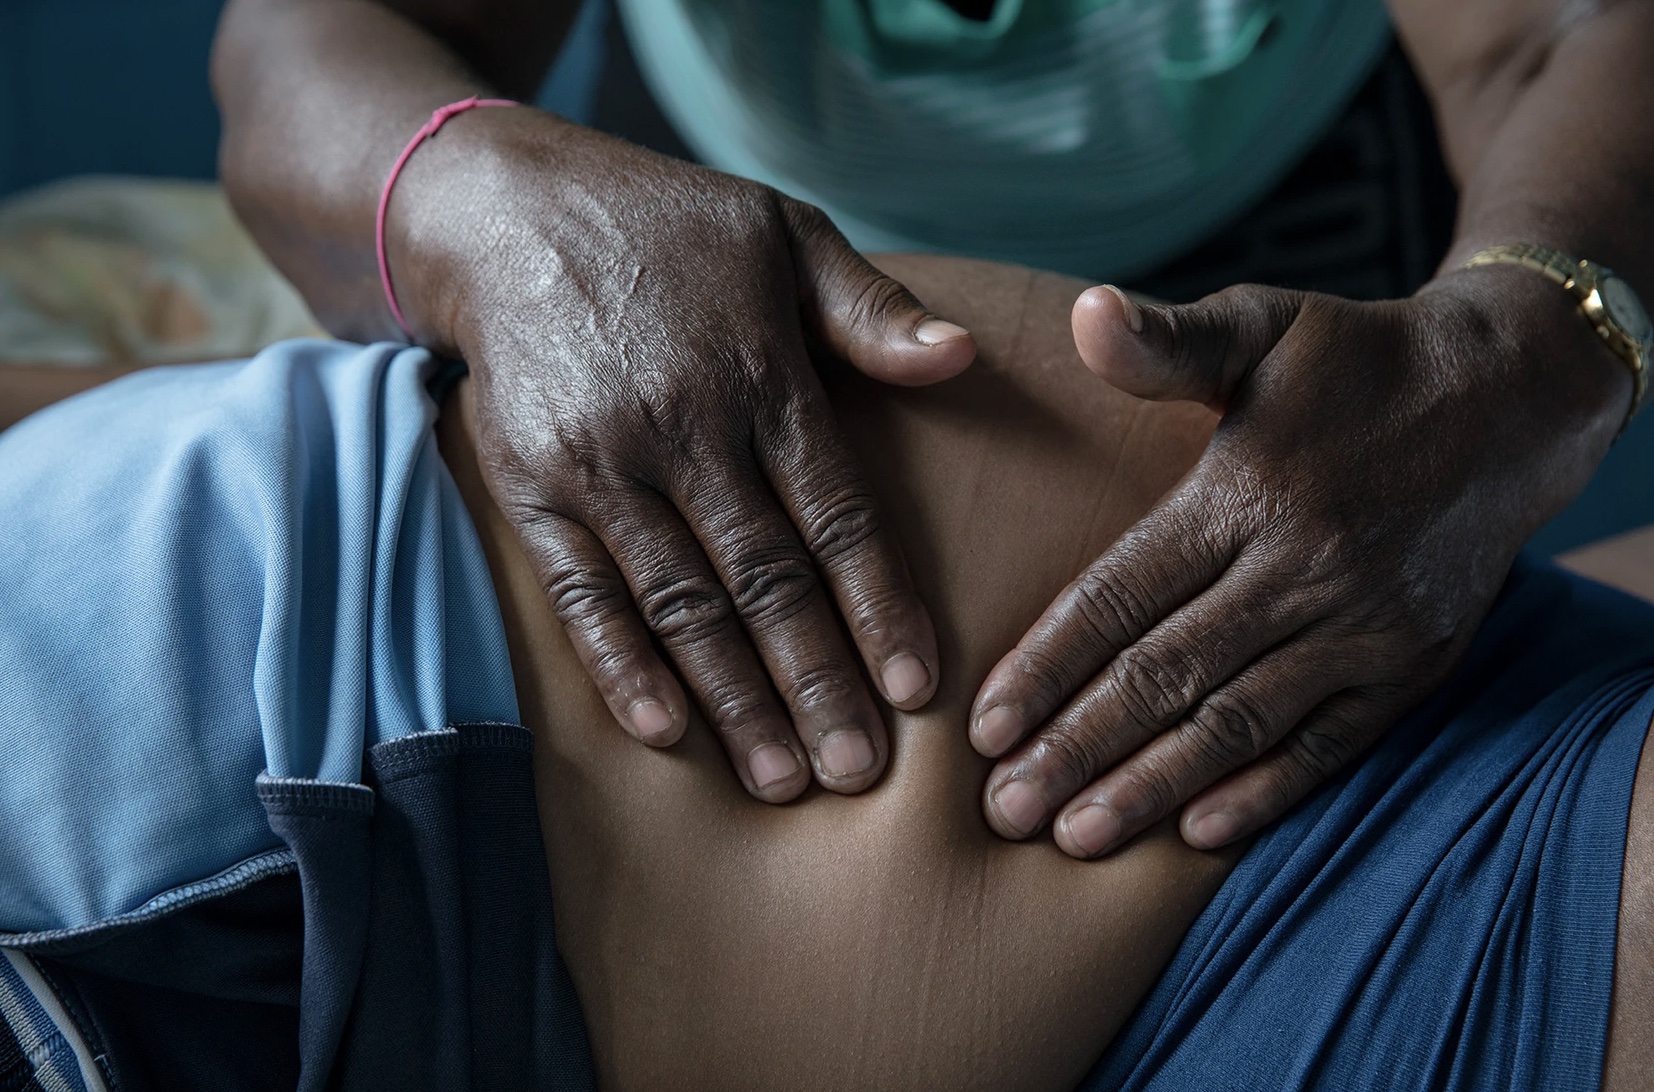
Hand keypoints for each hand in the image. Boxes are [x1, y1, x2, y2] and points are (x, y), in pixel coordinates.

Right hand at [397, 110, 974, 800]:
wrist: (504, 213)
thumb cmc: (668, 229)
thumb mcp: (784, 235)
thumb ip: (871, 309)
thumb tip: (962, 358)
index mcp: (762, 378)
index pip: (838, 516)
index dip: (880, 608)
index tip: (919, 688)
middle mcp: (684, 430)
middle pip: (767, 580)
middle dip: (817, 683)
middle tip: (859, 773)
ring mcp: (602, 466)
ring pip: (682, 603)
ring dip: (733, 699)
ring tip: (779, 780)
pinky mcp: (532, 489)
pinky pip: (582, 592)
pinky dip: (620, 664)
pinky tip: (664, 731)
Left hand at [969, 267, 1628, 855]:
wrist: (1512, 398)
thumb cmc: (1356, 360)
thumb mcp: (1264, 324)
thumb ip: (1169, 342)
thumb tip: (1084, 315)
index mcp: (1246, 494)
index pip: (1121, 596)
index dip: (1047, 665)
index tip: (984, 725)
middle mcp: (1304, 569)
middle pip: (1166, 674)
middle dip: (1077, 747)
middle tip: (1004, 808)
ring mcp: (1364, 626)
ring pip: (1237, 722)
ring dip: (1150, 786)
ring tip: (1073, 837)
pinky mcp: (1412, 665)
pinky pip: (1328, 745)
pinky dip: (1262, 793)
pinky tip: (1194, 835)